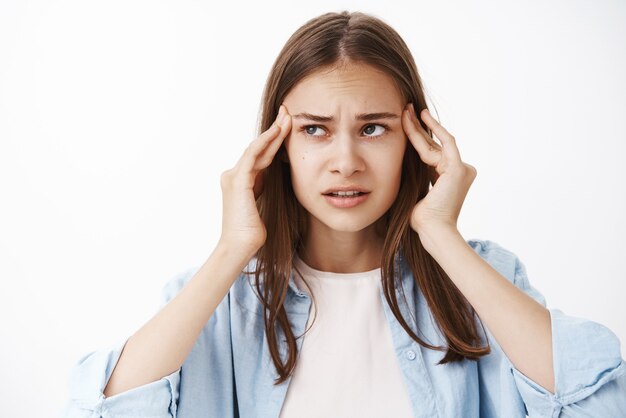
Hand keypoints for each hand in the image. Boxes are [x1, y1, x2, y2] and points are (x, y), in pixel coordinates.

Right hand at [218, 104, 291, 254]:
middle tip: (288, 112)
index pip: (260, 155)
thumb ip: (265, 189)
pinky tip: (276, 132)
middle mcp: (234, 175)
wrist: (239, 247)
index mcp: (241, 181)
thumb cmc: (252, 233)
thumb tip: (275, 179)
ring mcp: (233, 177)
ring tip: (286, 117)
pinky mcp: (238, 182)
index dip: (274, 140)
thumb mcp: (263, 205)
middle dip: (275, 130)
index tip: (288, 126)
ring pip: (256, 148)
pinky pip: (253, 156)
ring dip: (272, 132)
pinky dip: (264, 142)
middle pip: (258, 147)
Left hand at [401, 103, 476, 233]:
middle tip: (405, 110)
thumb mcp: (414, 193)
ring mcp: (462, 169)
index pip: (430, 153)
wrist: (432, 231)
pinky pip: (446, 142)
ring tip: (407, 111)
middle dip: (418, 127)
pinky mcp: (459, 168)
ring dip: (420, 126)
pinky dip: (435, 128)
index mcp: (448, 178)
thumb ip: (414, 178)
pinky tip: (423, 116)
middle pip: (433, 145)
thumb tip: (397, 165)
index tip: (404, 124)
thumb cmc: (421, 220)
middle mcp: (459, 171)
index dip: (417, 139)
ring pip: (435, 143)